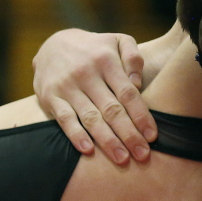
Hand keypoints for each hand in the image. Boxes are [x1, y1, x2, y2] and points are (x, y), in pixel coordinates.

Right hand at [32, 29, 156, 163]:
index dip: (141, 116)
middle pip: (111, 110)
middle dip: (129, 135)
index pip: (127, 93)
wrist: (51, 44)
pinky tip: (89, 151)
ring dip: (107, 141)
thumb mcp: (117, 41)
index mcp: (106, 60)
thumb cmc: (95, 49)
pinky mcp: (49, 96)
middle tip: (143, 155)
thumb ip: (133, 57)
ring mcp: (67, 86)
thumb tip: (138, 83)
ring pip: (90, 118)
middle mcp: (86, 73)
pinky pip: (65, 119)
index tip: (152, 137)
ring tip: (122, 159)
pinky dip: (76, 135)